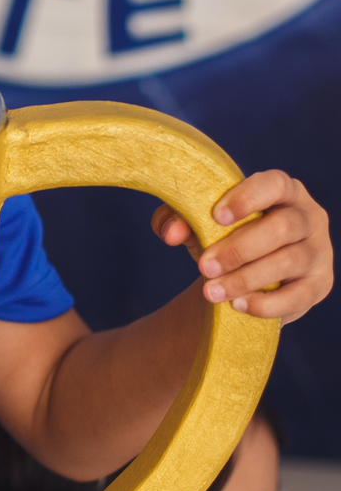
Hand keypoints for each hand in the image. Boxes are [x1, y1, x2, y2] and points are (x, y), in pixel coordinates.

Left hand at [152, 170, 332, 322]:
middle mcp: (308, 216)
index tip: (216, 217)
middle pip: (282, 227)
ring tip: (211, 291)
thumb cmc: (224, 237)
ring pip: (288, 261)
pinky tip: (237, 305)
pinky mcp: (320, 285)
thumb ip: (178, 218)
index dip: (247, 198)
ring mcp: (318, 251)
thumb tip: (171, 232)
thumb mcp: (199, 223)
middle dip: (238, 249)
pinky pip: (298, 296)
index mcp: (283, 190)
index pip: (274, 184)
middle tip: (203, 267)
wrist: (244, 277)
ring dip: (245, 279)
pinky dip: (266, 303)